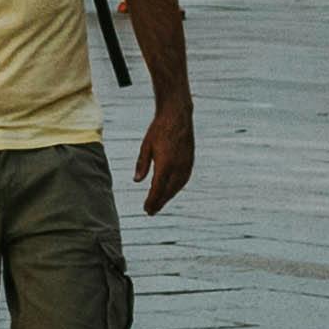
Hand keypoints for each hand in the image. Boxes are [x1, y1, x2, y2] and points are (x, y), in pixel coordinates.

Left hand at [134, 96, 194, 211]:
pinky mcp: (190, 162)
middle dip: (159, 202)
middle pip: (168, 191)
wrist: (178, 116)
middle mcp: (178, 167)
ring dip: (168, 197)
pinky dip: (175, 189)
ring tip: (158, 204)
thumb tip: (137, 181)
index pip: (157, 188)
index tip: (146, 209)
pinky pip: (183, 181)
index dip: (152, 201)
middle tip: (150, 211)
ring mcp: (186, 165)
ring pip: (177, 188)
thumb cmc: (159, 129)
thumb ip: (142, 164)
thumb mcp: (146, 146)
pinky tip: (169, 191)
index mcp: (165, 163)